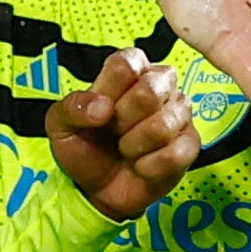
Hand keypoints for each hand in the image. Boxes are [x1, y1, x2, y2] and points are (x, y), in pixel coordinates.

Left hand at [46, 48, 199, 220]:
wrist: (97, 190)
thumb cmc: (84, 147)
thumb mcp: (60, 126)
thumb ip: (72, 107)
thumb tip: (102, 107)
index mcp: (128, 70)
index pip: (128, 61)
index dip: (110, 90)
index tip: (100, 110)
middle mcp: (159, 84)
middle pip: (150, 90)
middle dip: (122, 120)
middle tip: (113, 132)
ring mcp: (179, 113)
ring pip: (163, 124)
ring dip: (134, 145)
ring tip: (126, 149)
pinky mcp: (190, 144)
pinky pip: (174, 154)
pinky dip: (149, 166)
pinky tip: (141, 166)